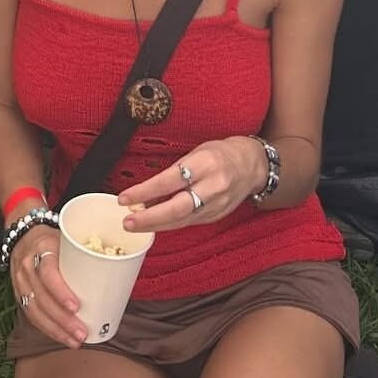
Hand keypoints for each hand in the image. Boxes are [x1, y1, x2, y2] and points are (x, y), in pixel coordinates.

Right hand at [10, 223, 85, 347]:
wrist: (24, 234)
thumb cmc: (55, 239)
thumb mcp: (67, 239)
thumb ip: (85, 254)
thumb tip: (121, 272)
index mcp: (43, 248)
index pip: (48, 272)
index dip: (60, 291)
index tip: (77, 306)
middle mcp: (28, 266)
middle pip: (42, 297)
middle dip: (62, 319)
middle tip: (82, 333)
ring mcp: (21, 281)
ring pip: (35, 310)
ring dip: (56, 329)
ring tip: (75, 340)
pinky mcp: (19, 294)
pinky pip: (31, 315)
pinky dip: (47, 328)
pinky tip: (62, 337)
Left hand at [118, 138, 266, 234]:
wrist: (252, 165)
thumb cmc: (221, 154)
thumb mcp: (197, 152)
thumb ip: (175, 171)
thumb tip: (146, 190)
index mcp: (205, 163)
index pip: (170, 180)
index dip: (145, 191)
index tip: (125, 197)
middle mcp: (213, 186)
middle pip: (177, 207)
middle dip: (150, 218)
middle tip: (128, 221)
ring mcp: (216, 204)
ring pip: (182, 220)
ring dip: (156, 225)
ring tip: (135, 225)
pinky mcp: (217, 216)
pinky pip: (189, 222)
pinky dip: (170, 224)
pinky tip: (156, 224)